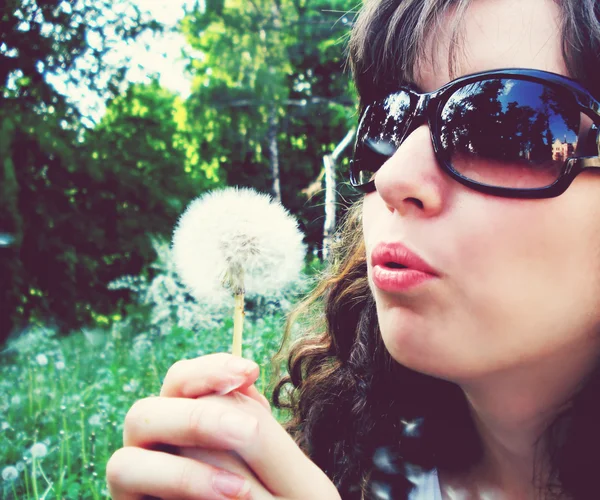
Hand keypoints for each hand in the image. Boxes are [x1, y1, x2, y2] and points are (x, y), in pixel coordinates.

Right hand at [106, 353, 340, 499]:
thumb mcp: (288, 478)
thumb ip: (264, 434)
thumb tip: (241, 383)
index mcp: (195, 421)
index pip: (187, 378)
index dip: (211, 368)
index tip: (250, 371)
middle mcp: (162, 442)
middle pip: (154, 402)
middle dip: (199, 413)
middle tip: (245, 433)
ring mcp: (142, 473)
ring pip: (133, 436)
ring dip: (186, 457)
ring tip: (240, 488)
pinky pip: (129, 474)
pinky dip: (181, 480)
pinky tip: (228, 495)